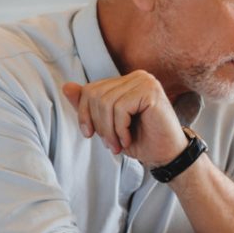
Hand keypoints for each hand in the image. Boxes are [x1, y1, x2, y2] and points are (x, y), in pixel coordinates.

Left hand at [62, 70, 185, 166]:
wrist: (167, 155)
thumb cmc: (141, 140)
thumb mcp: (107, 124)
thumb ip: (89, 106)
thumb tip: (66, 86)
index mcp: (127, 81)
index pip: (90, 89)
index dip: (84, 114)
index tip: (91, 135)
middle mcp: (137, 77)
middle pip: (95, 95)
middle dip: (98, 124)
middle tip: (110, 144)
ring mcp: (145, 82)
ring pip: (106, 102)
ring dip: (109, 130)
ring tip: (118, 144)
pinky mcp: (151, 91)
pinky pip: (121, 108)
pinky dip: (120, 129)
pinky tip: (128, 139)